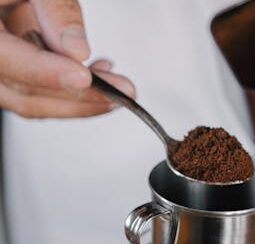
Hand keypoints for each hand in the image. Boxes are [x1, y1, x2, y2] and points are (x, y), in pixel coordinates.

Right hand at [0, 0, 134, 117]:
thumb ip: (55, 8)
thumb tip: (77, 51)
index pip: (4, 60)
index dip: (46, 72)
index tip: (82, 77)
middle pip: (24, 92)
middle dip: (78, 96)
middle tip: (122, 90)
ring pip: (32, 102)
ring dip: (79, 101)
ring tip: (117, 86)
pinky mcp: (10, 78)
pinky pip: (35, 96)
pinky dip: (70, 95)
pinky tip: (97, 78)